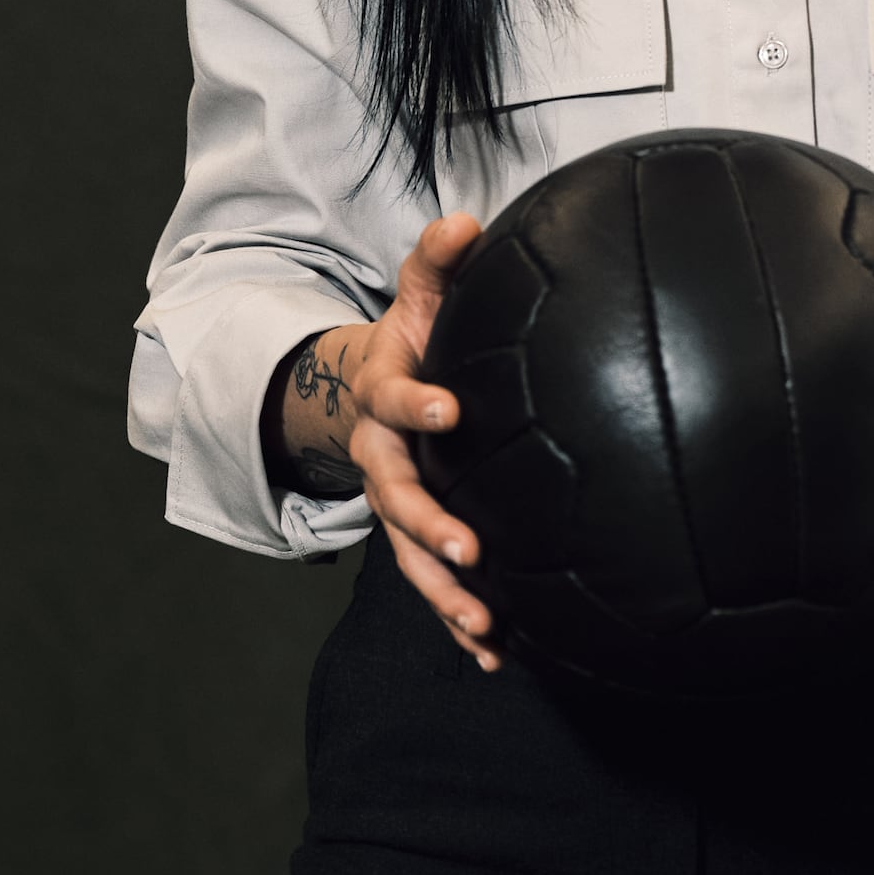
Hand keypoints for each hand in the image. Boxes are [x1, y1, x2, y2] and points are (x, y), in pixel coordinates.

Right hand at [271, 218, 502, 672]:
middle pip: (395, 497)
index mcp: (382, 393)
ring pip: (410, 556)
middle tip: (469, 550)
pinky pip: (433, 584)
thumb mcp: (419, 293)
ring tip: (483, 626)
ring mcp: (395, 502)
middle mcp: (382, 455)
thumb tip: (464, 218)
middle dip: (428, 527)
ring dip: (443, 593)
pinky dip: (459, 622)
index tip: (451, 408)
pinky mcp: (417, 537)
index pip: (393, 398)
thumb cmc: (414, 337)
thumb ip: (437, 258)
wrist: (374, 387)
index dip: (416, 404)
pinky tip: (498, 656)